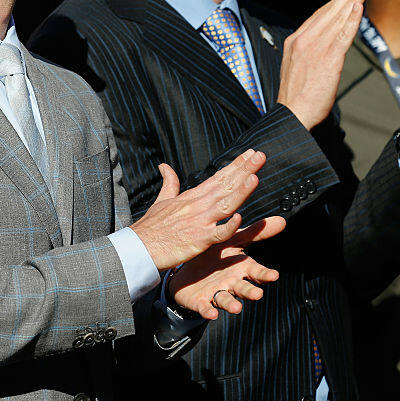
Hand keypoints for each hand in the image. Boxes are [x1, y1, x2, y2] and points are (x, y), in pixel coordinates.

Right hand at [131, 149, 265, 270]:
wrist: (138, 247)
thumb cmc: (151, 226)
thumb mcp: (161, 200)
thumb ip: (169, 183)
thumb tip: (164, 166)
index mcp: (192, 196)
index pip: (219, 177)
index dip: (236, 165)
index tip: (251, 153)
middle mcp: (198, 205)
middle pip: (226, 186)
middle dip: (244, 171)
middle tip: (260, 156)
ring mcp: (199, 222)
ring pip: (225, 205)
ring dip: (241, 192)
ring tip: (255, 177)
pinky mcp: (198, 240)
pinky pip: (217, 233)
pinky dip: (227, 226)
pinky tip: (239, 217)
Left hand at [168, 216, 284, 318]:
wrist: (189, 268)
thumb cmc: (218, 255)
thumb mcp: (235, 240)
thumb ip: (256, 233)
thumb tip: (282, 220)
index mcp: (241, 268)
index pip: (256, 272)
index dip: (265, 274)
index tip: (274, 276)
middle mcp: (232, 283)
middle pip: (243, 289)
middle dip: (251, 292)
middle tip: (258, 294)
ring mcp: (217, 292)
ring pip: (226, 299)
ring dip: (232, 304)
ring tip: (237, 308)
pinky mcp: (201, 301)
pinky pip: (205, 307)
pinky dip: (208, 311)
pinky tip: (212, 313)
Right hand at [277, 0, 369, 128]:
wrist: (292, 113)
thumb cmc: (296, 97)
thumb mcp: (297, 67)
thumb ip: (308, 53)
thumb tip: (322, 47)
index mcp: (295, 41)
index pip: (318, 16)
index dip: (335, 2)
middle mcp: (304, 40)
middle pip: (329, 11)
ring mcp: (316, 48)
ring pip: (337, 18)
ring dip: (352, 0)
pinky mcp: (329, 58)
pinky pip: (343, 34)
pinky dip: (352, 19)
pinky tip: (359, 7)